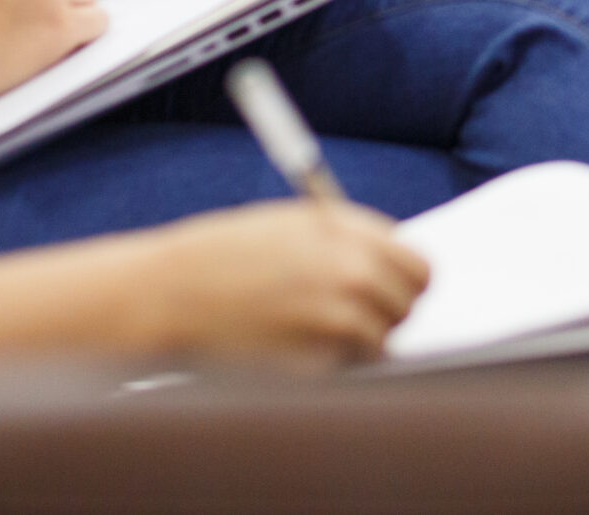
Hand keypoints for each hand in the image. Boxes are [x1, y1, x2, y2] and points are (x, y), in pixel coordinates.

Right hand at [133, 200, 430, 361]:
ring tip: (317, 327)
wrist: (171, 293)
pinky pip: (350, 365)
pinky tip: (299, 344)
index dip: (409, 280)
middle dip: (388, 309)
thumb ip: (347, 238)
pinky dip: (335, 361)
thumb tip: (390, 264)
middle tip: (357, 312)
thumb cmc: (222, 255)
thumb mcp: (292, 223)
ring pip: (383, 339)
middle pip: (408, 304)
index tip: (397, 288)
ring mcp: (338, 319)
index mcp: (348, 232)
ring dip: (362, 337)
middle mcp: (352, 272)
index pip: (418, 265)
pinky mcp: (319, 360)